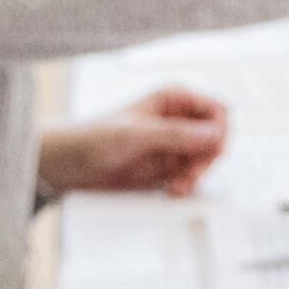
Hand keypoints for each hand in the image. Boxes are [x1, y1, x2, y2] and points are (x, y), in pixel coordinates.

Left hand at [38, 86, 228, 197]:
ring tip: (176, 185)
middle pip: (217, 138)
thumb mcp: (135, 135)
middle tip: (190, 174)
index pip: (217, 111)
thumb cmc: (90, 138)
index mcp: (174, 99)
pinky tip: (171, 188)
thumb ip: (175, 134)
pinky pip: (193, 176)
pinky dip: (187, 185)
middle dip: (207, 159)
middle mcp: (178, 120)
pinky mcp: (168, 167)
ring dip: (197, 175)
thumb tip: (212, 134)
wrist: (68, 166)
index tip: (212, 150)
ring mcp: (174, 145)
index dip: (219, 131)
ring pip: (207, 160)